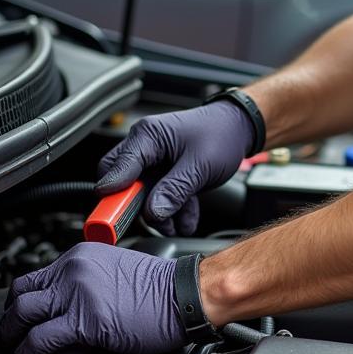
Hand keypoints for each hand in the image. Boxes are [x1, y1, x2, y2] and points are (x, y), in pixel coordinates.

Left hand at [0, 243, 186, 353]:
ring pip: (22, 320)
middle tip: (17, 342)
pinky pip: (41, 343)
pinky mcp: (85, 321)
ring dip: (18, 346)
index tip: (22, 320)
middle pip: (20, 298)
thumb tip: (60, 316)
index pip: (31, 278)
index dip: (20, 305)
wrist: (184, 294)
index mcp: (80, 256)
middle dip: (12, 325)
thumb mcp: (113, 274)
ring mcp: (77, 294)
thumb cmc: (158, 288)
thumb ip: (82, 287)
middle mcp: (73, 270)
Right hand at [96, 100, 253, 234]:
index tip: (111, 219)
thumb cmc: (222, 134)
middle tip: (154, 220)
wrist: (241, 130)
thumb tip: (152, 213)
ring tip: (178, 223)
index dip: (112, 195)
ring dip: (160, 213)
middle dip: (138, 208)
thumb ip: (174, 190)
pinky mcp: (165, 173)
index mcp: (147, 136)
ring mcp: (155, 161)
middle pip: (123, 184)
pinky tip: (186, 220)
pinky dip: (172, 210)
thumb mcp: (199, 165)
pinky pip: (159, 197)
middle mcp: (146, 147)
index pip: (114, 168)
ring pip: (142, 196)